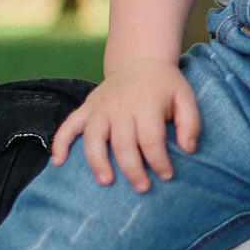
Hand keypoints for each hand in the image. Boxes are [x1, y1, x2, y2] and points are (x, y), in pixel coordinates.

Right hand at [51, 59, 201, 191]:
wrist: (140, 62)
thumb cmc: (165, 86)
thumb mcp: (186, 97)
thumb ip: (191, 122)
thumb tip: (188, 149)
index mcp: (146, 104)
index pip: (151, 139)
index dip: (158, 161)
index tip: (166, 175)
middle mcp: (120, 106)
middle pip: (123, 143)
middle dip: (132, 169)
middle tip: (142, 188)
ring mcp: (100, 107)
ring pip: (94, 138)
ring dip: (97, 162)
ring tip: (106, 181)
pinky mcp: (87, 108)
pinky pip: (68, 126)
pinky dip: (60, 143)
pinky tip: (59, 162)